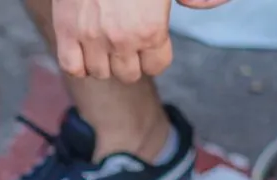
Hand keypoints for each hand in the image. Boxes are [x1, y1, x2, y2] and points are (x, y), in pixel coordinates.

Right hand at [52, 0, 231, 81]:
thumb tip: (211, 4)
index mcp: (151, 29)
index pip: (156, 66)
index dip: (154, 55)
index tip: (149, 44)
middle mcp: (122, 40)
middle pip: (128, 75)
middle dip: (130, 61)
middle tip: (126, 41)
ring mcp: (92, 38)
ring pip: (100, 73)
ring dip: (104, 61)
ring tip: (105, 42)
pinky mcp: (66, 31)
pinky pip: (72, 67)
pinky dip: (78, 62)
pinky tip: (84, 48)